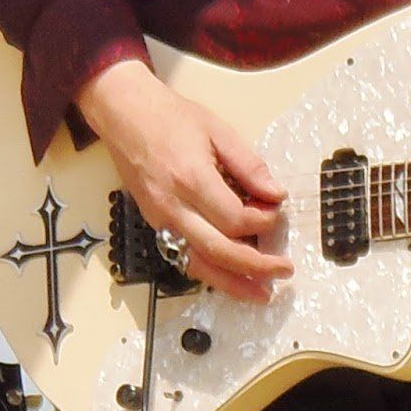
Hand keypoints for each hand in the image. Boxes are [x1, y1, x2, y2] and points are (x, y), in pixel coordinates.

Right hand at [77, 60, 292, 303]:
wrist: (126, 116)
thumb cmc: (173, 118)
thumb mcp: (219, 131)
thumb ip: (249, 165)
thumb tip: (276, 194)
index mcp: (192, 179)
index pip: (235, 219)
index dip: (262, 221)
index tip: (277, 211)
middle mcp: (173, 207)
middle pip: (218, 250)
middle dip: (255, 265)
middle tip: (284, 272)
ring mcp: (159, 219)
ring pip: (197, 263)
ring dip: (231, 283)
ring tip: (259, 294)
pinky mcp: (153, 223)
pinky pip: (181, 256)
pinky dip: (207, 271)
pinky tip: (228, 279)